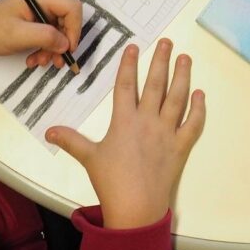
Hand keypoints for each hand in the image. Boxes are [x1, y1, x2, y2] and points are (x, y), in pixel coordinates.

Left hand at [0, 0, 81, 67]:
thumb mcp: (18, 35)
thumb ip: (45, 37)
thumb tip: (66, 44)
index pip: (72, 8)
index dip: (75, 29)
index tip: (67, 49)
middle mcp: (43, 2)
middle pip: (68, 21)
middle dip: (63, 43)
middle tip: (54, 62)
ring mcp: (39, 13)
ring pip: (59, 32)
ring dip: (52, 50)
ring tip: (38, 62)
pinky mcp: (34, 24)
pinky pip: (48, 37)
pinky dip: (44, 50)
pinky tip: (32, 60)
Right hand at [46, 40, 204, 229]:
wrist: (136, 208)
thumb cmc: (111, 182)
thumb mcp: (89, 158)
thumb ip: (71, 141)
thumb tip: (49, 130)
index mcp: (124, 121)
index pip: (125, 86)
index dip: (128, 64)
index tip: (133, 47)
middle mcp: (147, 122)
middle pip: (155, 85)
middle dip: (161, 61)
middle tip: (167, 42)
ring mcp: (167, 133)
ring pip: (177, 98)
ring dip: (182, 76)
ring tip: (185, 58)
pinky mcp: (181, 147)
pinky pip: (193, 124)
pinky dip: (198, 109)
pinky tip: (200, 94)